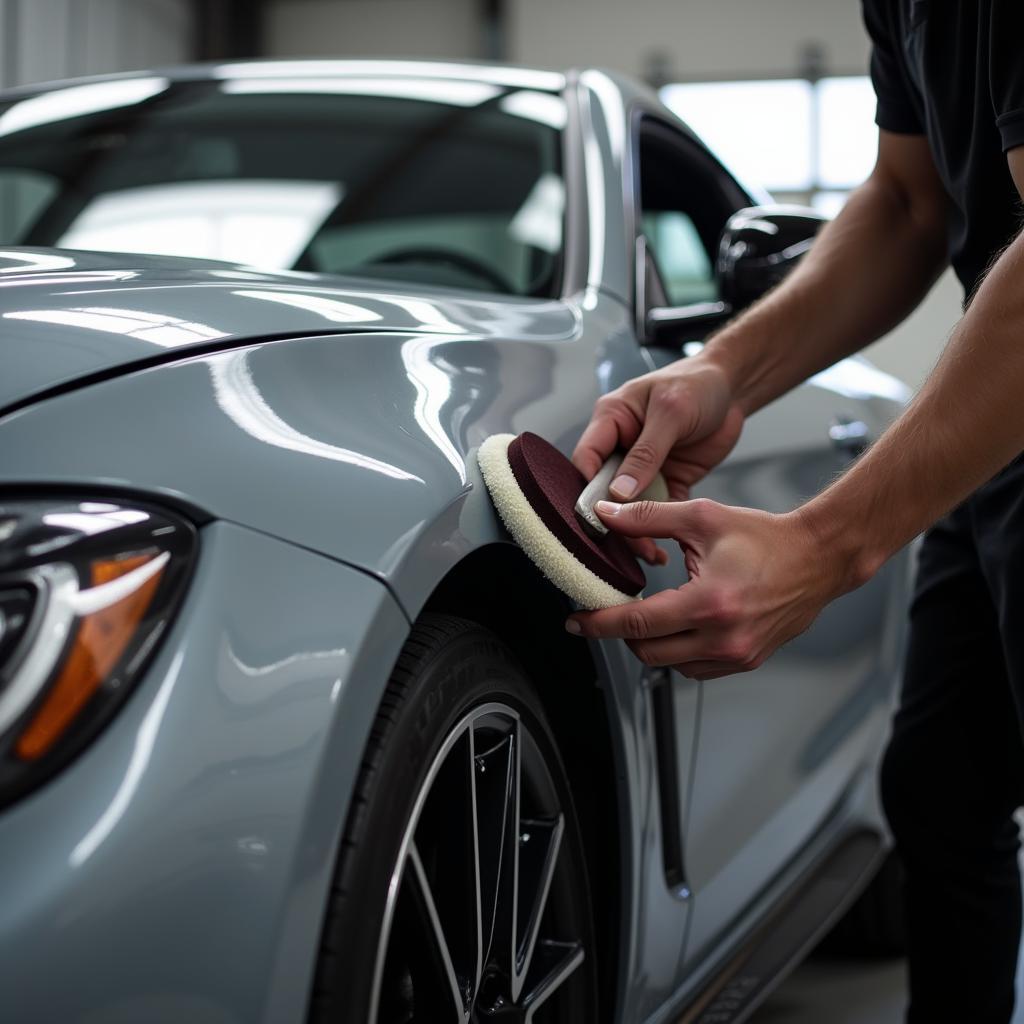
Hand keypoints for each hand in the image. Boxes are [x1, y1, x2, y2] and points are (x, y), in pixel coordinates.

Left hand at [565, 498, 861, 679]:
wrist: (817, 558)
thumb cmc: (765, 537)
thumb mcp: (702, 518)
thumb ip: (647, 518)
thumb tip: (605, 516)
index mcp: (709, 602)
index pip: (637, 624)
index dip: (599, 624)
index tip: (576, 622)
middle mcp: (723, 637)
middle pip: (647, 652)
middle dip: (621, 634)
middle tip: (610, 612)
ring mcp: (737, 654)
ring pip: (670, 665)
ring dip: (651, 644)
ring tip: (648, 614)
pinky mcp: (747, 660)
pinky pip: (696, 668)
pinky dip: (678, 652)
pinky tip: (678, 626)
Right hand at [572, 357, 743, 564]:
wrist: (734, 388)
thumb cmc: (697, 384)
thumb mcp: (671, 412)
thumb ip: (646, 452)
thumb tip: (620, 492)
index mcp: (612, 419)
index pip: (586, 458)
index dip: (586, 487)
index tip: (597, 515)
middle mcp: (622, 445)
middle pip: (605, 488)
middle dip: (613, 517)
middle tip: (623, 542)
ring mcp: (644, 465)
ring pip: (631, 505)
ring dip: (637, 529)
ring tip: (647, 553)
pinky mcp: (667, 479)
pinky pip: (658, 508)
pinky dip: (661, 528)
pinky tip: (663, 549)